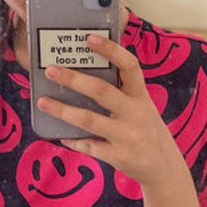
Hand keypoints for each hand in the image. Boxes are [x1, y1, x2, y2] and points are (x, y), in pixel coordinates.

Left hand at [37, 34, 176, 186]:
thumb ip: (122, 93)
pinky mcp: (119, 156)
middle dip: (73, 79)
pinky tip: (62, 136)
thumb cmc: (146, 131)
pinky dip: (73, 140)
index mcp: (141, 96)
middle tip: (51, 71)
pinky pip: (89, 146)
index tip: (89, 38)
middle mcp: (136, 113)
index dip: (111, 50)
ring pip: (88, 120)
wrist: (164, 168)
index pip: (130, 66)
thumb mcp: (142, 107)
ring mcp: (127, 136)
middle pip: (101, 91)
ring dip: (62, 110)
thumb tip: (84, 75)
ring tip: (42, 102)